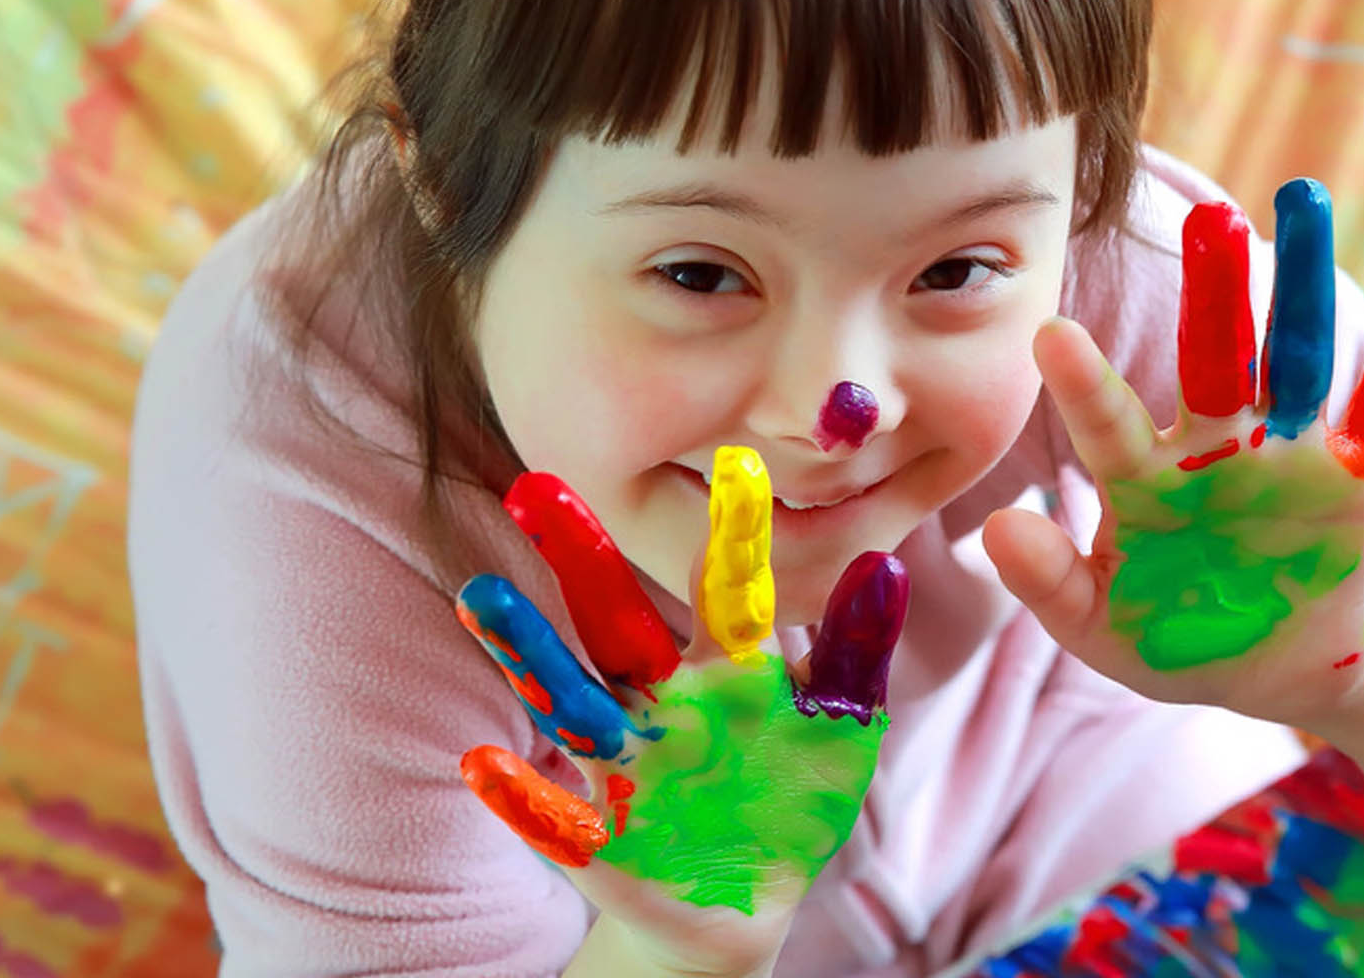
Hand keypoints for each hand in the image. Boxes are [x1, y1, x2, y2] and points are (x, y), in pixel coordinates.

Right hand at [455, 448, 907, 976]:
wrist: (748, 903)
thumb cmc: (792, 797)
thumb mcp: (841, 726)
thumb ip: (856, 651)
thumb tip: (881, 562)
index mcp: (726, 667)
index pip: (726, 588)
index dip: (734, 533)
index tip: (737, 460)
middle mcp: (662, 700)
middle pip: (617, 621)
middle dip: (580, 559)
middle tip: (534, 485)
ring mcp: (625, 765)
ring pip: (571, 700)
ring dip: (527, 652)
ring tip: (482, 595)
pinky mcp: (600, 841)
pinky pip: (554, 817)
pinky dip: (521, 796)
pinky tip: (483, 767)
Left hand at [985, 179, 1363, 725]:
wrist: (1279, 669)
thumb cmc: (1177, 638)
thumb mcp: (1105, 629)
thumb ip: (1051, 584)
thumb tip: (995, 528)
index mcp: (1146, 478)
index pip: (1110, 424)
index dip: (1084, 385)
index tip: (1050, 333)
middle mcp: (1218, 444)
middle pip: (1214, 355)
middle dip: (1213, 289)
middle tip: (1208, 219)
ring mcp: (1292, 449)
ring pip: (1298, 353)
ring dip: (1301, 281)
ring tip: (1301, 200)